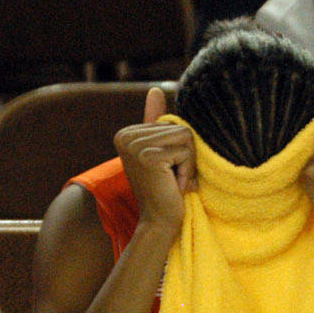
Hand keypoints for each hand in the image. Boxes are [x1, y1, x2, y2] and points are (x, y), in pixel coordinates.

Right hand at [113, 86, 196, 229]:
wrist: (159, 224)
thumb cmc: (165, 191)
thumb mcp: (162, 153)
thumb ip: (157, 124)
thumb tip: (155, 89)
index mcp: (126, 133)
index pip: (171, 123)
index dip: (178, 149)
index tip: (165, 170)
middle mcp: (126, 136)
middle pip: (179, 127)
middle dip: (185, 156)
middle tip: (170, 178)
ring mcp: (135, 145)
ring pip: (186, 137)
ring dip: (188, 164)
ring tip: (172, 181)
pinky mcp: (149, 157)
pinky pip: (187, 151)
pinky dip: (188, 171)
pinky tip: (174, 185)